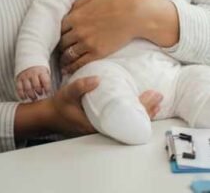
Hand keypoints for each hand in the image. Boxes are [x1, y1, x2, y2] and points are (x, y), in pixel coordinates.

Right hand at [15, 66, 51, 101]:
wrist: (28, 62)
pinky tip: (24, 98)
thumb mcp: (45, 73)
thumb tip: (48, 93)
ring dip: (31, 95)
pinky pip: (19, 89)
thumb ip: (46, 81)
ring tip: (34, 98)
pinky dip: (22, 95)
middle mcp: (33, 74)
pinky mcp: (19, 79)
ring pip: (28, 88)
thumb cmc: (39, 72)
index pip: (46, 81)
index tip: (49, 95)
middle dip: (39, 92)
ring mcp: (25, 77)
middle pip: (36, 85)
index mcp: (41, 72)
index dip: (48, 89)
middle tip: (40, 95)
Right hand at [41, 77, 165, 136]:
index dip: (140, 110)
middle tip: (159, 98)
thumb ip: (81, 87)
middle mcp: (103, 128)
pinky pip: (122, 120)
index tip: (151, 98)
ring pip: (128, 123)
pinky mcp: (103, 122)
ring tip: (157, 103)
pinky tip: (142, 105)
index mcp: (97, 124)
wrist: (50, 115)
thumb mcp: (67, 93)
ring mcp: (104, 127)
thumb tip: (97, 80)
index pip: (125, 120)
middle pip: (130, 123)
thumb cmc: (60, 105)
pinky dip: (134, 112)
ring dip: (142, 112)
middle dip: (147, 111)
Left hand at [59, 0, 174, 74]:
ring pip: (68, 55)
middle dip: (62, 47)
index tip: (62, 37)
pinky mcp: (97, 53)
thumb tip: (69, 10)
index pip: (59, 29)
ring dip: (64, 59)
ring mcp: (87, 43)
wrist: (134, 14)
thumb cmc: (116, 2)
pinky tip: (70, 70)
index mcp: (75, 16)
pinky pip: (79, 63)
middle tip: (62, 51)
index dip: (60, 33)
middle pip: (62, 43)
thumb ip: (78, 4)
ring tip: (64, 63)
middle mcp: (78, 31)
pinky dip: (72, 67)